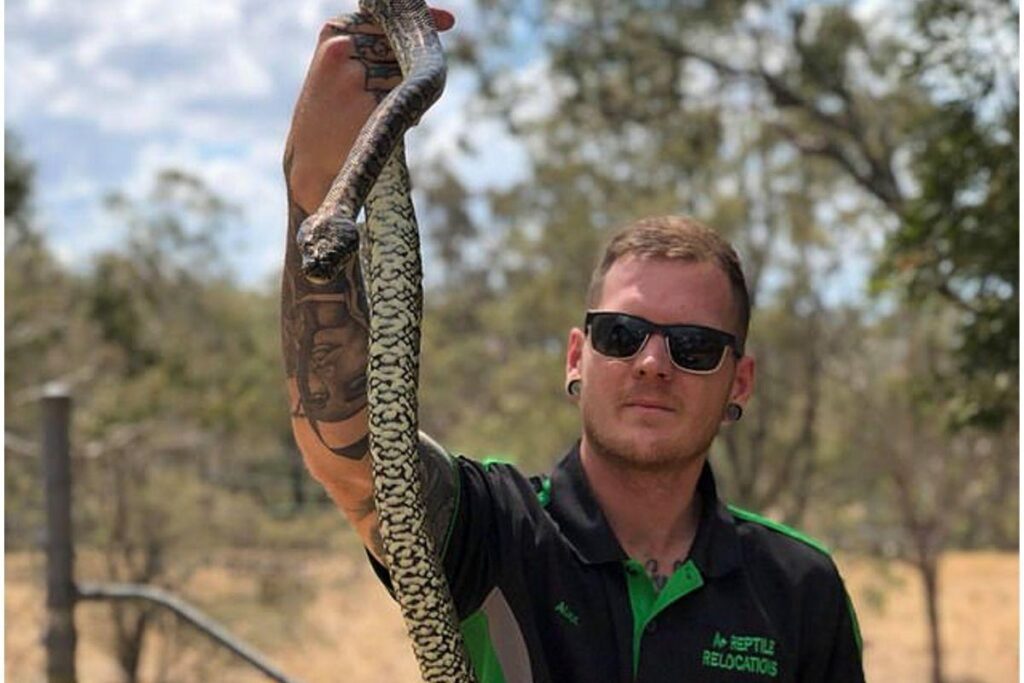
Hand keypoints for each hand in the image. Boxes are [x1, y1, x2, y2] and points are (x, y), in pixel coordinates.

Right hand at [284, 7, 455, 214]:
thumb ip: (374, 46)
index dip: (422, 19)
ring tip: (380, 114)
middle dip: (410, 69)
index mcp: (334, 33)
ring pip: (408, 75)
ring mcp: (356, 76)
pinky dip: (409, 115)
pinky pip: (408, 101)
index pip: (387, 18)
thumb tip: (438, 27)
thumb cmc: (331, 113)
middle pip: (402, 48)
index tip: (448, 21)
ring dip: (410, 94)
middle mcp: (343, 48)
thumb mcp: (339, 68)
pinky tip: (386, 126)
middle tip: (387, 95)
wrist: (310, 159)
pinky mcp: (371, 105)